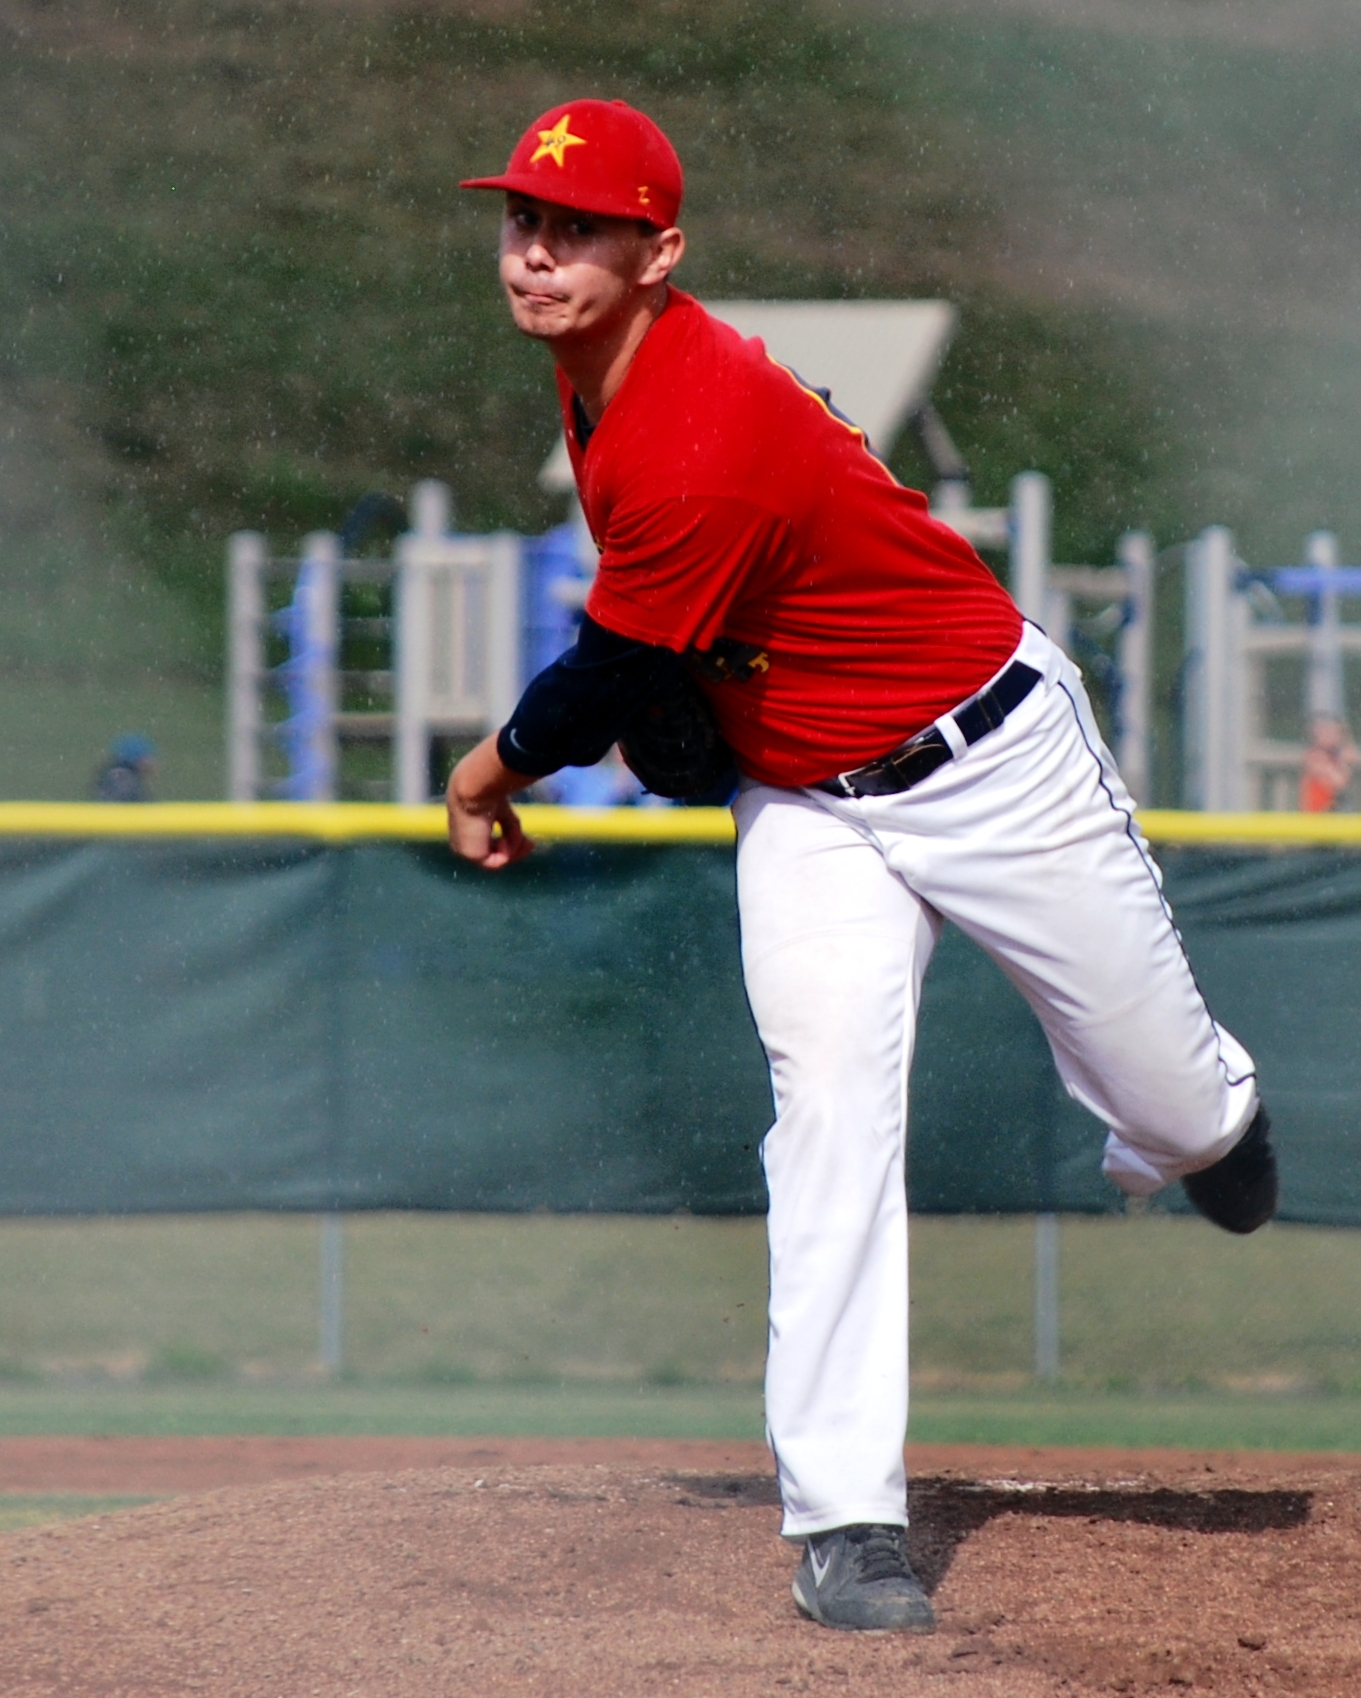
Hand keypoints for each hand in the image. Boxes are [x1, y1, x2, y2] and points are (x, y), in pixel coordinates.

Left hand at [446, 735, 536, 870]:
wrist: (474, 785)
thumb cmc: (488, 787)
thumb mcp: (503, 808)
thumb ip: (509, 823)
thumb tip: (528, 836)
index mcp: (466, 827)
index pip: (491, 841)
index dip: (511, 841)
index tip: (530, 840)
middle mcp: (463, 839)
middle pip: (495, 853)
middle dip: (516, 850)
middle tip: (533, 844)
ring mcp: (465, 849)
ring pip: (499, 858)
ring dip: (514, 846)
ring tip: (522, 835)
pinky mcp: (470, 854)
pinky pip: (498, 861)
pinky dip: (509, 848)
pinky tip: (507, 836)